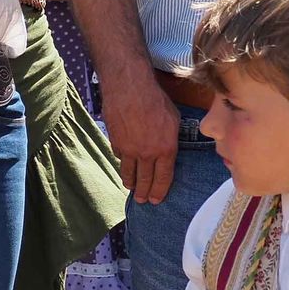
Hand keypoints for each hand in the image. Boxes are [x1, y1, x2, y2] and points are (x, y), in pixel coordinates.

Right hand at [100, 71, 180, 203]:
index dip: (160, 191)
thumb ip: (171, 139)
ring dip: (130, 182)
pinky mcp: (115, 142)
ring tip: (130, 188)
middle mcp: (146, 154)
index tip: (156, 199)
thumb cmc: (156, 100)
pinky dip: (122, 160)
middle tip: (142, 201)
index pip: (163, 178)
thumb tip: (168, 148)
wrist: (130, 88)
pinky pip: (119, 156)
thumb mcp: (174, 120)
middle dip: (144, 192)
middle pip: (145, 180)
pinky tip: (123, 162)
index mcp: (165, 149)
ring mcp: (128, 149)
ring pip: (128, 172)